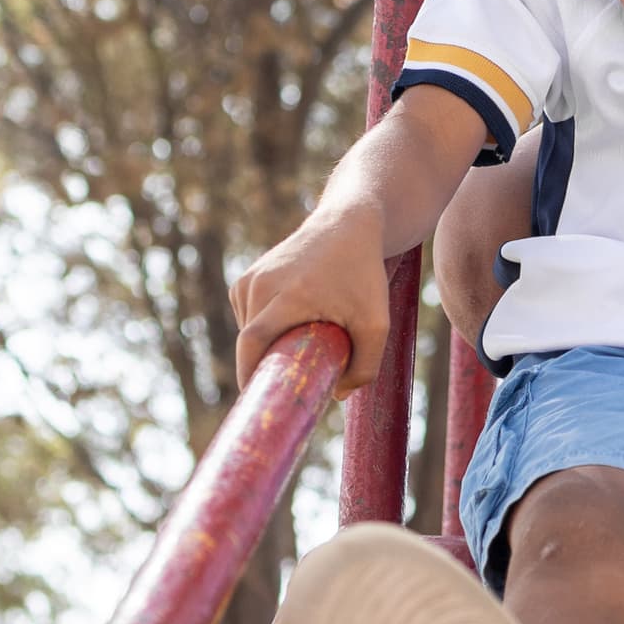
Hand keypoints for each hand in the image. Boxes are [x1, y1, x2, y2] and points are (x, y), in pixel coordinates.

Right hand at [230, 203, 393, 392]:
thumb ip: (366, 366)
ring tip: (298, 342)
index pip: (253, 341)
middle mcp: (263, 283)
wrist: (347, 224)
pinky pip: (247, 317)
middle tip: (287, 385)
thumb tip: (337, 395)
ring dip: (266, 346)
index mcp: (290, 294)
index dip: (248, 374)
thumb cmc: (364, 274)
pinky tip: (290, 322)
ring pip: (247, 330)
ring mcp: (250, 278)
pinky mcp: (246, 278)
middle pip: (250, 342)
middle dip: (264, 367)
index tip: (257, 399)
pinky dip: (262, 330)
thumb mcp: (377, 323)